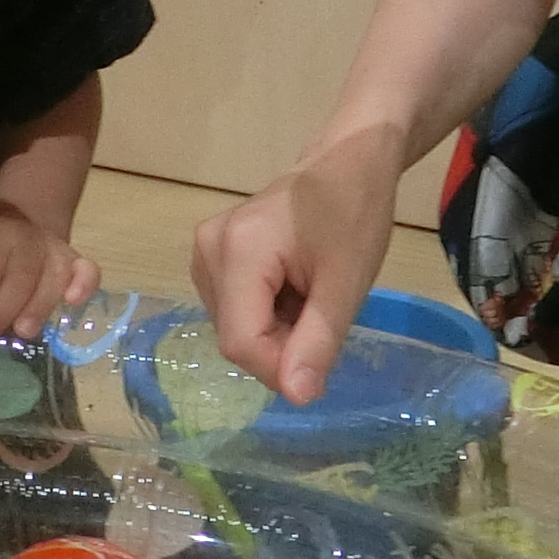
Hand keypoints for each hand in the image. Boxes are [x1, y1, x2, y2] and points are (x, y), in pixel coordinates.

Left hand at [0, 206, 96, 344]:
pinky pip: (87, 271)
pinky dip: (84, 284)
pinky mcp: (75, 262)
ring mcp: (54, 250)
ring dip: (37, 308)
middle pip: (20, 276)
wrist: (17, 228)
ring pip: (51, 279)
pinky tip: (73, 301)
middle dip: (0, 311)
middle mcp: (27, 239)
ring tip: (22, 331)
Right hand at [193, 130, 400, 406]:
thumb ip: (318, 341)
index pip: (241, 341)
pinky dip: (267, 314)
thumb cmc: (354, 213)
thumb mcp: (346, 283)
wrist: (346, 160)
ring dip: (276, 331)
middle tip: (323, 315)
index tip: (321, 361)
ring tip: (310, 294)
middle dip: (281, 345)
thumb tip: (296, 398)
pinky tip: (293, 288)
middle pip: (235, 335)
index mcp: (237, 251)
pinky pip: (234, 309)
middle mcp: (207, 251)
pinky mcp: (210, 255)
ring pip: (234, 327)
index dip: (280, 367)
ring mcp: (204, 251)